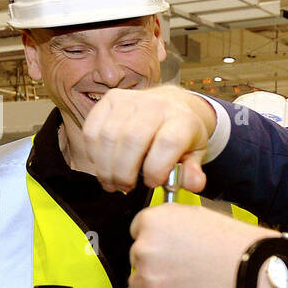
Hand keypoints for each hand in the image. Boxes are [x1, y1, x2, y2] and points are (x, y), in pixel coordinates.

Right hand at [82, 86, 217, 193]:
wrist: (172, 104)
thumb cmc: (181, 132)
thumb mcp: (195, 154)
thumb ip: (193, 172)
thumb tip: (193, 184)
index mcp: (181, 119)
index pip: (168, 142)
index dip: (156, 169)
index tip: (152, 183)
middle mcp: (156, 105)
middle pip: (132, 140)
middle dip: (124, 173)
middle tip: (125, 188)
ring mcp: (130, 100)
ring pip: (109, 137)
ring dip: (106, 167)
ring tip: (113, 182)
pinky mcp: (110, 99)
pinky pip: (92, 130)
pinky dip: (93, 154)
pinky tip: (102, 165)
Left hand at [129, 205, 274, 287]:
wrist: (254, 271)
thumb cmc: (234, 244)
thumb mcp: (198, 215)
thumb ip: (170, 223)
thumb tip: (158, 233)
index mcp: (153, 221)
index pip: (137, 231)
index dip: (156, 241)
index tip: (168, 249)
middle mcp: (145, 248)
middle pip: (137, 259)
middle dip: (156, 264)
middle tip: (182, 268)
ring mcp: (149, 278)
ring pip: (138, 285)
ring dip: (155, 287)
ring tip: (184, 284)